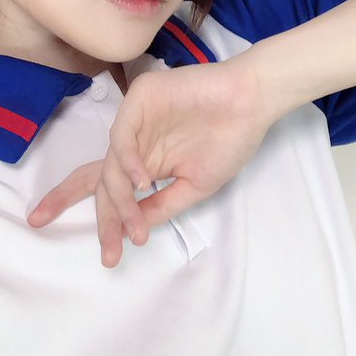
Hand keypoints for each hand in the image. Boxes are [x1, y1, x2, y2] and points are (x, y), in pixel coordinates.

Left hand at [27, 51, 272, 266]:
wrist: (252, 102)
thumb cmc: (229, 141)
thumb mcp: (195, 185)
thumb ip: (163, 205)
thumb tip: (133, 232)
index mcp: (146, 161)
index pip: (116, 192)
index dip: (110, 223)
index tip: (111, 257)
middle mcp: (136, 142)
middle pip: (103, 181)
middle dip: (104, 217)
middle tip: (108, 251)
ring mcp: (135, 120)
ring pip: (111, 164)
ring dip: (120, 198)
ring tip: (133, 224)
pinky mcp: (140, 98)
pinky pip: (123, 135)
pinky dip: (128, 161)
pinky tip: (141, 183)